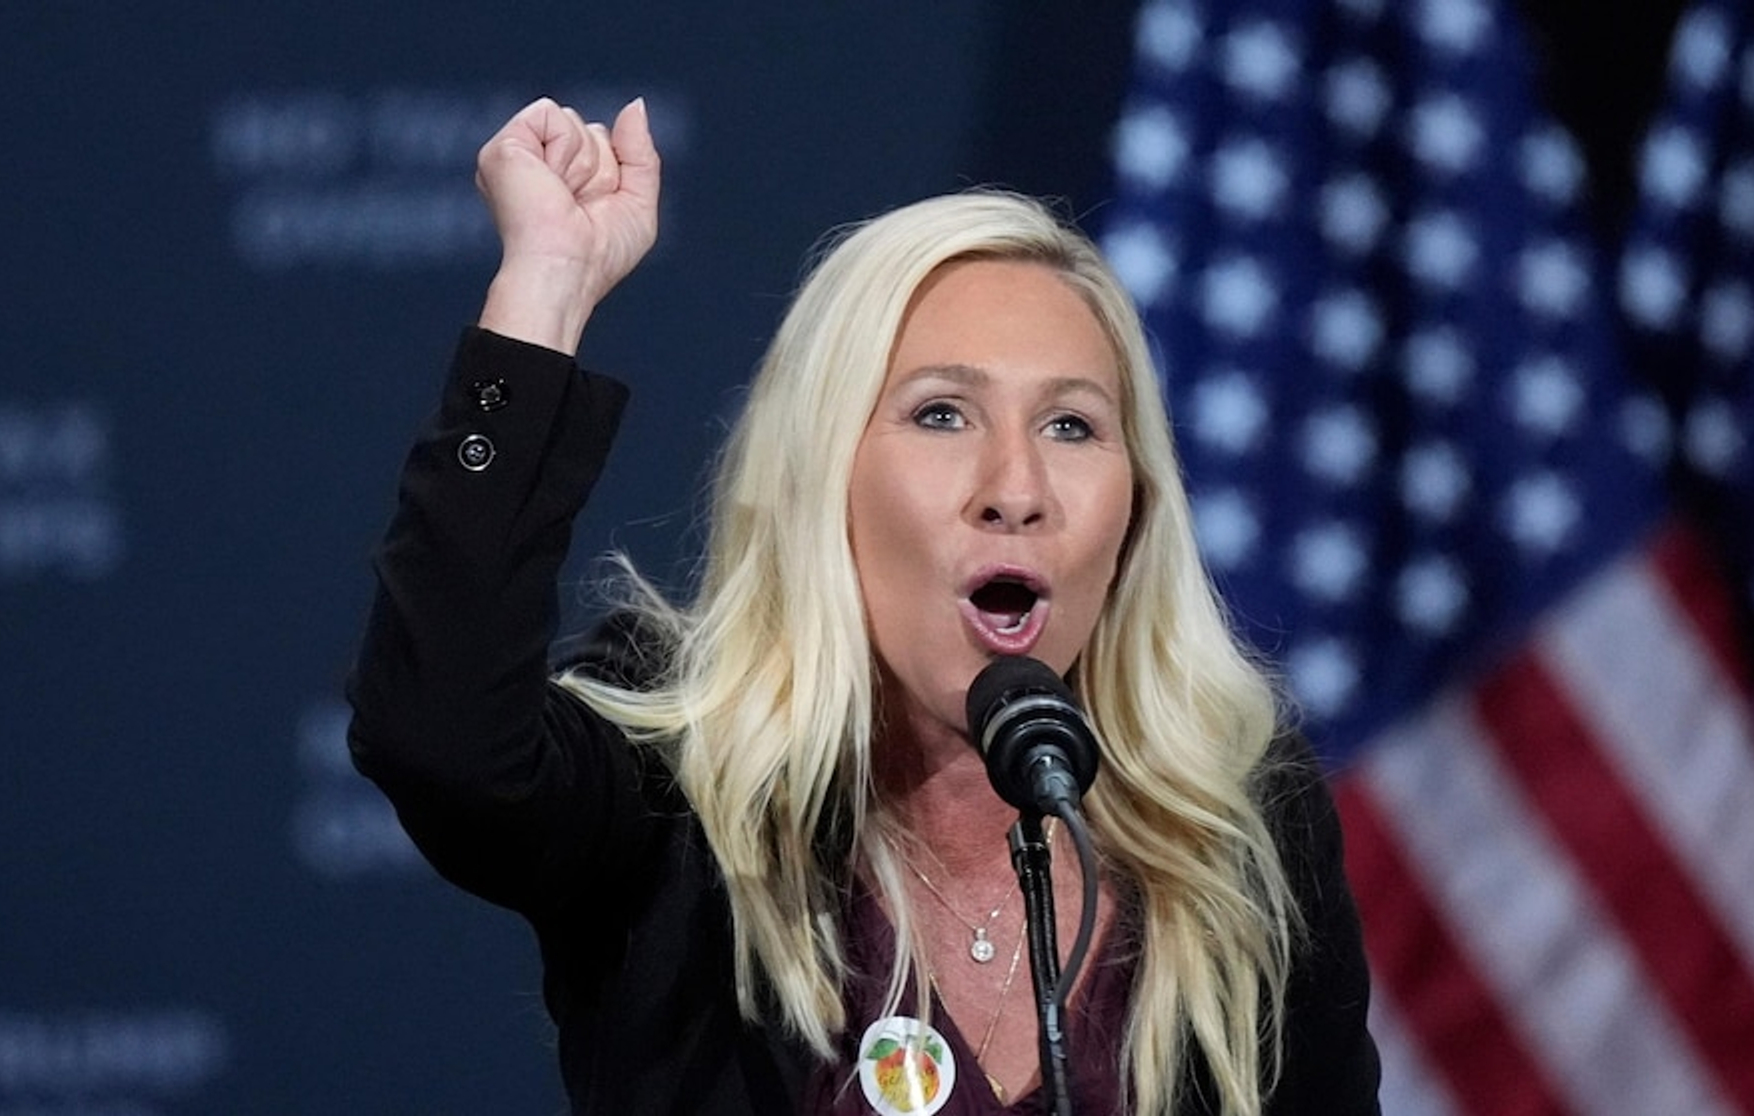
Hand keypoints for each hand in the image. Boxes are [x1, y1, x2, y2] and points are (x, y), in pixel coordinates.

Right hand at [474, 97, 660, 353]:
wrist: (565, 269)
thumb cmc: (598, 255)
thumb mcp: (637, 202)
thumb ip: (640, 152)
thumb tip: (635, 105)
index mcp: (560, 178)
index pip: (602, 142)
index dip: (613, 174)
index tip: (594, 210)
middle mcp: (536, 165)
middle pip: (590, 129)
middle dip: (601, 167)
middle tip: (579, 205)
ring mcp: (516, 155)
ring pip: (573, 121)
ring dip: (583, 164)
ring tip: (563, 197)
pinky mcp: (502, 148)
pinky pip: (551, 114)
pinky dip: (563, 148)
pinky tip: (549, 182)